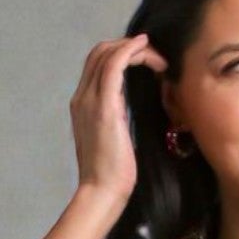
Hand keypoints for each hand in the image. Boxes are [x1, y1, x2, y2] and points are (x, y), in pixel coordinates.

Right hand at [70, 32, 167, 208]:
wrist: (101, 192)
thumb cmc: (111, 175)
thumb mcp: (113, 139)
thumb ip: (117, 120)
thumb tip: (130, 112)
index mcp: (82, 104)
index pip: (96, 65)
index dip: (119, 54)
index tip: (143, 61)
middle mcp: (82, 97)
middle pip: (99, 53)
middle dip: (127, 47)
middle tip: (153, 56)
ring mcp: (90, 100)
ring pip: (107, 54)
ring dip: (134, 49)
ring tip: (156, 58)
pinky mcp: (105, 106)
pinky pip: (115, 65)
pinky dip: (131, 51)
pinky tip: (146, 49)